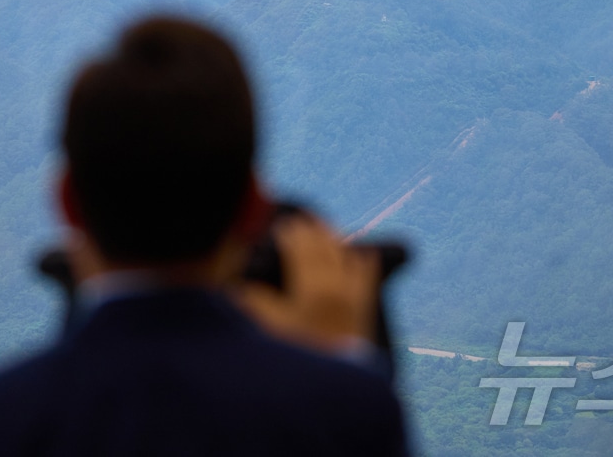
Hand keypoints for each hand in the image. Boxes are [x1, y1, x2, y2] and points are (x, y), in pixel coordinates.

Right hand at [236, 214, 377, 353]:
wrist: (326, 393)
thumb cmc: (290, 357)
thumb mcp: (262, 324)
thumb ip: (253, 296)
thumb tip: (244, 279)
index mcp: (311, 286)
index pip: (299, 245)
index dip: (287, 232)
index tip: (278, 223)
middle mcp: (337, 287)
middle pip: (323, 246)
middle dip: (309, 229)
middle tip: (297, 219)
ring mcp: (354, 299)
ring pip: (346, 256)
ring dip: (333, 240)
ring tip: (322, 229)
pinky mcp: (363, 314)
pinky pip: (368, 278)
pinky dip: (363, 261)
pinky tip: (363, 253)